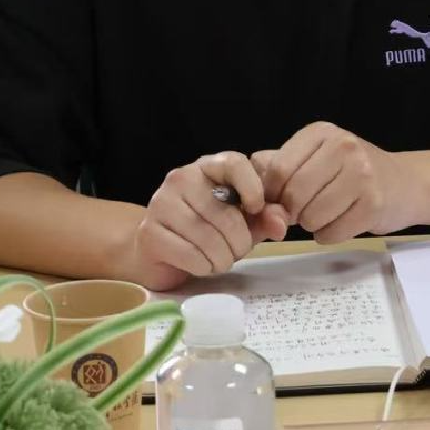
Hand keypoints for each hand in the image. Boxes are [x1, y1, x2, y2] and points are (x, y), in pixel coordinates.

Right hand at [129, 151, 289, 289]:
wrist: (158, 251)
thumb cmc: (206, 230)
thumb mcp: (243, 221)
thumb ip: (265, 218)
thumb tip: (280, 223)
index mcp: (207, 167)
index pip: (233, 163)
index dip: (252, 187)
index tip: (256, 210)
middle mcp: (181, 178)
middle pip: (224, 213)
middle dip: (239, 242)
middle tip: (238, 250)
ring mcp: (161, 203)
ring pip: (207, 237)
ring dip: (222, 258)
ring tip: (220, 259)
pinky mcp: (150, 233)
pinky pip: (190, 255)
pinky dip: (203, 267)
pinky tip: (201, 265)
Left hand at [253, 122, 425, 243]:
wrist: (405, 184)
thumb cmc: (351, 173)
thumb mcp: (315, 158)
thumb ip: (278, 167)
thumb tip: (247, 189)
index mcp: (321, 133)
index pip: (277, 170)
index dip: (271, 194)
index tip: (279, 202)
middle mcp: (343, 146)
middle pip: (293, 194)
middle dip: (293, 212)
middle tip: (306, 210)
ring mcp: (362, 174)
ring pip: (311, 217)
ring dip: (312, 225)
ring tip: (326, 214)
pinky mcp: (374, 204)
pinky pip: (332, 233)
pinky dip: (330, 235)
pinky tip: (341, 223)